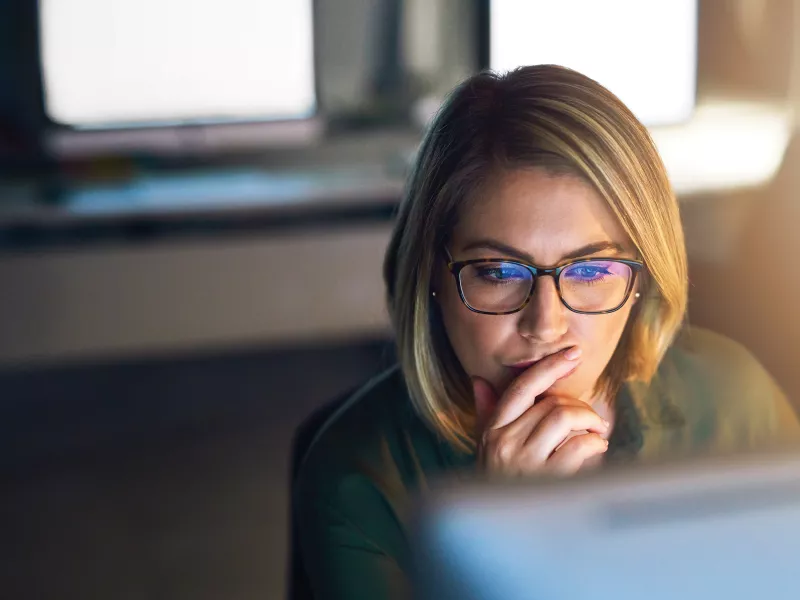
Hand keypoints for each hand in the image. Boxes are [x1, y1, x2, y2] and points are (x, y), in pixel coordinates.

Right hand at [472, 347, 609, 476]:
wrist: (501, 535)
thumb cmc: (497, 487)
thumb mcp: (484, 449)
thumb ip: (486, 414)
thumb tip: (479, 381)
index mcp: (492, 430)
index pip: (522, 387)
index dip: (549, 367)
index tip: (572, 354)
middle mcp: (505, 442)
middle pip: (550, 403)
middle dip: (579, 406)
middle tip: (591, 419)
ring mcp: (525, 462)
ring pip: (564, 417)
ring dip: (590, 421)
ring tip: (596, 433)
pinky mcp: (547, 481)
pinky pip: (579, 446)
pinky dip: (595, 444)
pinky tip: (596, 450)